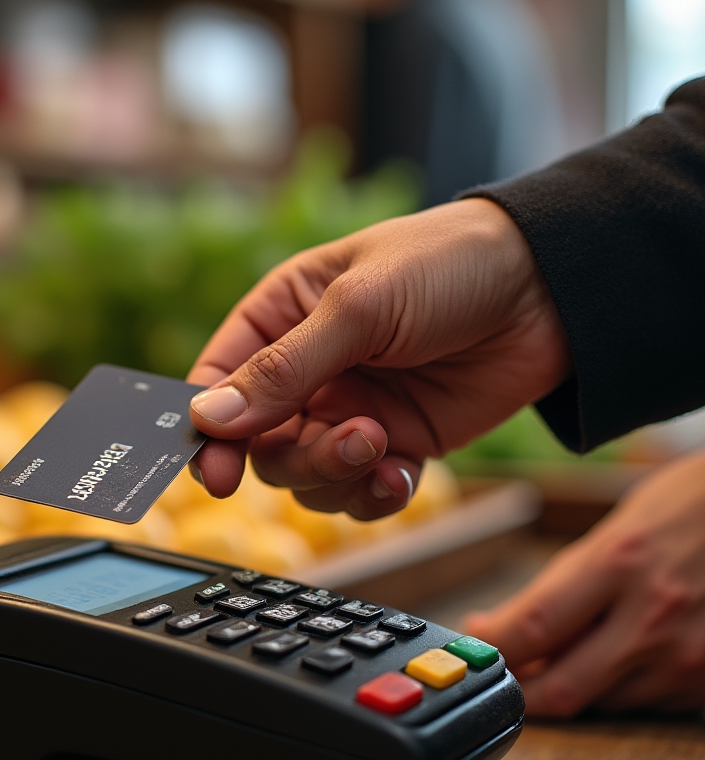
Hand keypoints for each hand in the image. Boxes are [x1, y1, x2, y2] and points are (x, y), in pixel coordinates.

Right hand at [187, 198, 570, 518]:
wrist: (550, 290)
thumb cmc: (447, 266)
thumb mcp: (358, 307)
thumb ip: (283, 368)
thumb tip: (210, 418)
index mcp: (280, 318)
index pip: (218, 382)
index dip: (209, 429)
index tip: (214, 471)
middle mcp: (308, 372)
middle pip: (263, 444)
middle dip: (298, 456)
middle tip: (349, 439)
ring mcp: (350, 410)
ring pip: (308, 477)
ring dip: (337, 475)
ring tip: (383, 445)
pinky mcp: (396, 443)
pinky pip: (360, 492)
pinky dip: (374, 494)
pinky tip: (401, 473)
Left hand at [466, 451, 704, 715]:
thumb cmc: (694, 505)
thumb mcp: (617, 528)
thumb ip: (566, 582)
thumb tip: (507, 624)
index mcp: (619, 563)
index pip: (532, 628)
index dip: (491, 650)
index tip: (470, 652)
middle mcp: (653, 617)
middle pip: (561, 688)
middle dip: (520, 692)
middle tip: (501, 679)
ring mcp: (689, 656)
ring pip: (603, 703)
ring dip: (571, 689)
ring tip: (562, 659)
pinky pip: (648, 703)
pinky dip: (621, 689)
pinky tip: (618, 660)